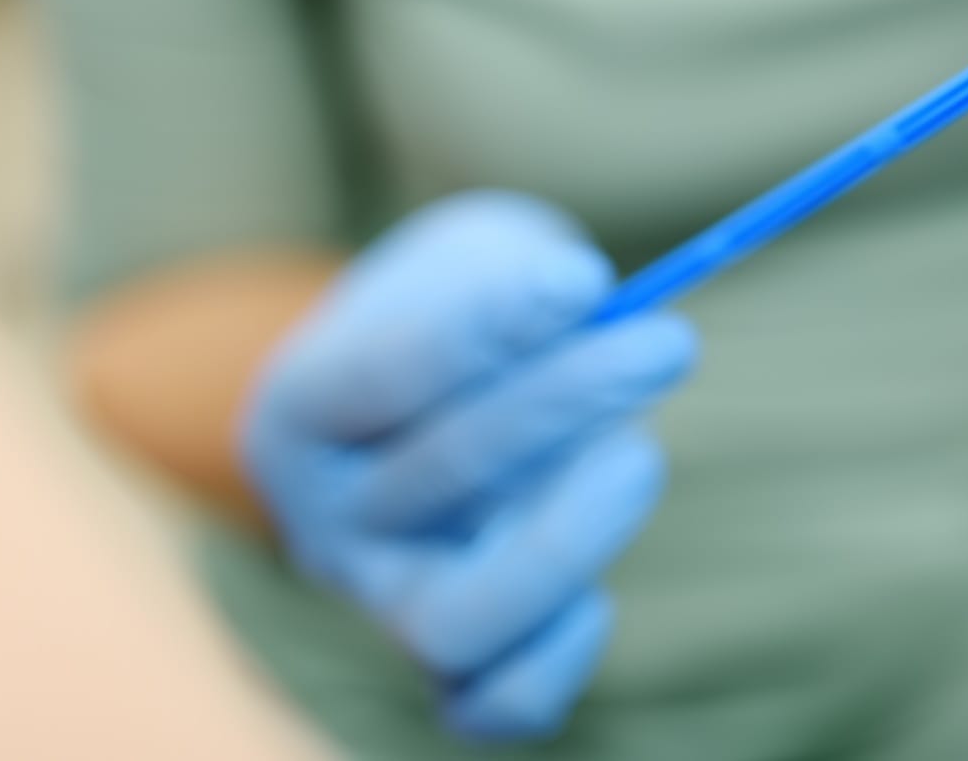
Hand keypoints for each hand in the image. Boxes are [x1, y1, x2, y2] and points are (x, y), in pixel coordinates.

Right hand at [241, 193, 697, 739]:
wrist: (449, 402)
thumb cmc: (466, 315)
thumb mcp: (471, 265)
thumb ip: (511, 279)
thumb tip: (581, 295)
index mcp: (301, 411)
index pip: (377, 376)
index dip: (487, 328)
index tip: (584, 281)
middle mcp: (328, 521)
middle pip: (442, 475)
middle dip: (569, 398)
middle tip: (666, 340)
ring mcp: (386, 602)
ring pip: (459, 619)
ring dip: (568, 539)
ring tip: (640, 453)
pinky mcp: (453, 665)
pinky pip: (500, 702)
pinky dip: (558, 654)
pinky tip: (600, 592)